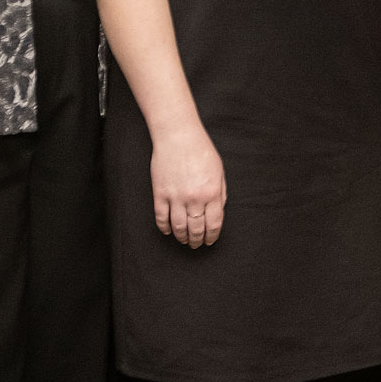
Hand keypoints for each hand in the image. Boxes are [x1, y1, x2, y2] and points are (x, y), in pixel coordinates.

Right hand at [151, 124, 226, 248]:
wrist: (178, 136)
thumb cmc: (201, 150)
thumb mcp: (219, 171)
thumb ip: (220, 193)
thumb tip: (218, 211)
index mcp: (212, 192)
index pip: (214, 223)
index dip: (212, 236)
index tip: (210, 241)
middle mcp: (195, 198)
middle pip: (196, 228)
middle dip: (197, 240)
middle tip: (197, 244)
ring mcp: (176, 197)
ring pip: (178, 227)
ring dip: (182, 237)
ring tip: (184, 240)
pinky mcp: (160, 193)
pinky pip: (161, 218)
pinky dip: (164, 228)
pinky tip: (168, 231)